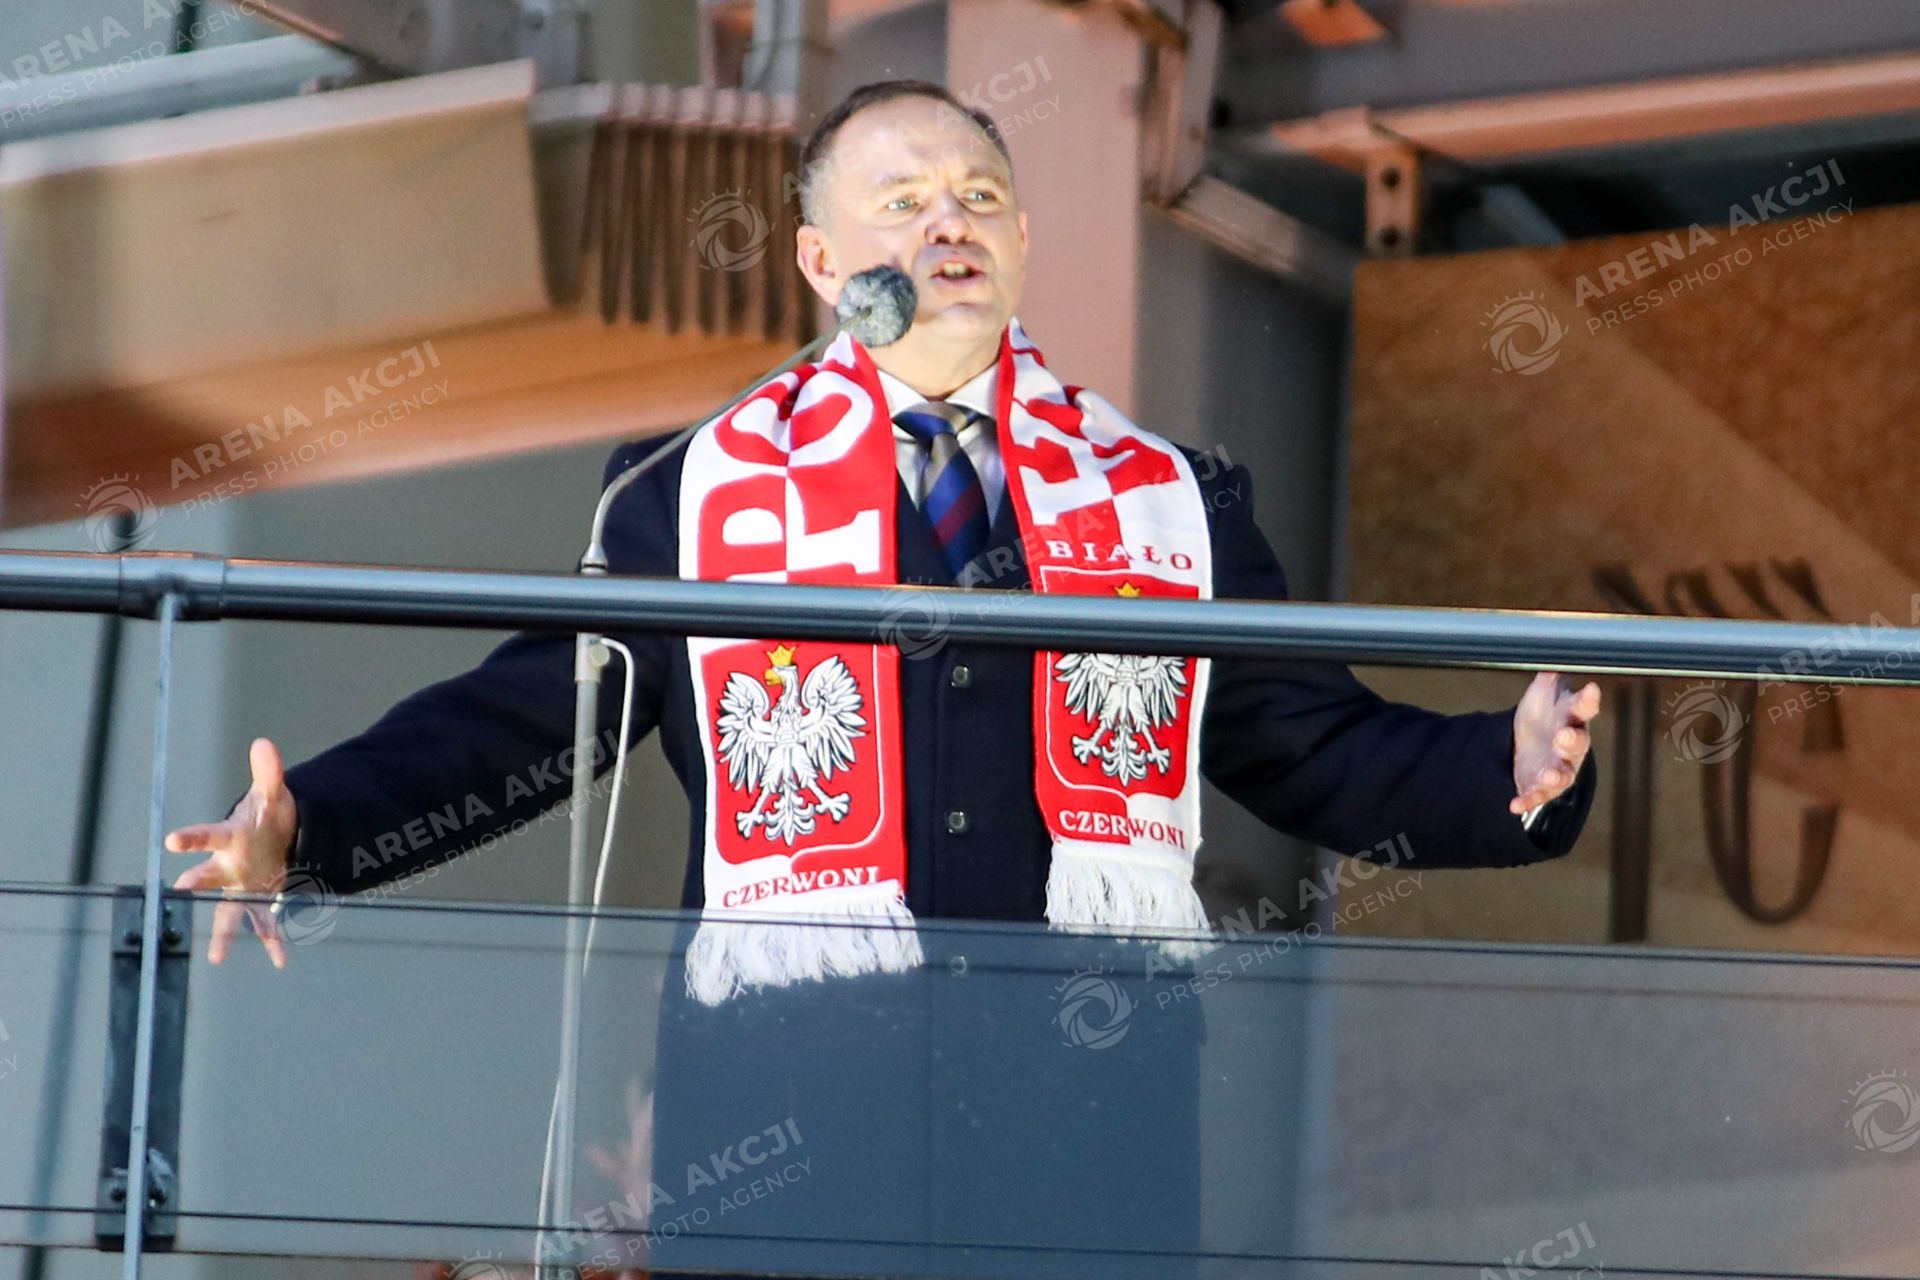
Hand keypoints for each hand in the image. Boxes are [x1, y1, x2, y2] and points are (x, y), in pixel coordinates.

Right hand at [165, 737, 297, 967]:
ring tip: (216, 956)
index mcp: (230, 839)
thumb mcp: (273, 794)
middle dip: (197, 884)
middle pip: (209, 877)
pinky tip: (281, 960)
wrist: (275, 839)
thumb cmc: (266, 816)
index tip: (172, 841)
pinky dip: (274, 942)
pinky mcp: (259, 901)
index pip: (207, 835)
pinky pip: (265, 925)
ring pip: (228, 912)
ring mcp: (241, 887)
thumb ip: (268, 772)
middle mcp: (228, 867)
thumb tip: (264, 743)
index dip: (191, 838)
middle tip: (182, 890)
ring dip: (225, 933)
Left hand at [1511, 672, 1600, 815]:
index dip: (1588, 700)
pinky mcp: (1540, 787)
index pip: (1584, 707)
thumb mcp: (1542, 693)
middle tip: (1564, 735)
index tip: (1591, 690)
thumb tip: (1551, 656)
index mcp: (1573, 718)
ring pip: (1562, 775)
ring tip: (1547, 775)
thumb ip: (1548, 678)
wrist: (1525, 744)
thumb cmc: (1542, 715)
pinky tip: (1514, 805)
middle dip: (1572, 741)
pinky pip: (1535, 796)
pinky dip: (1526, 800)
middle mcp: (1570, 747)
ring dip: (1555, 776)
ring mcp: (1557, 769)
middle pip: (1578, 744)